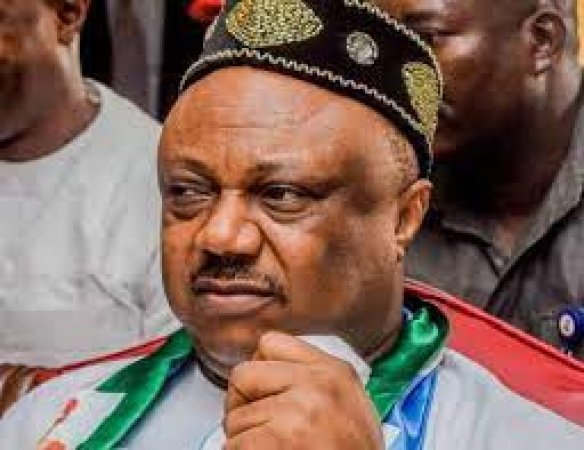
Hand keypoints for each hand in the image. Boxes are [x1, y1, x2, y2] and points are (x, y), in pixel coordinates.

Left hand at [223, 332, 383, 449]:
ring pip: (235, 418)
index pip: (269, 343)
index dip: (258, 373)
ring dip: (244, 440)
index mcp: (335, 371)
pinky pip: (234, 445)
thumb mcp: (349, 405)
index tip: (261, 394)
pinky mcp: (282, 438)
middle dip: (241, 406)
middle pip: (243, 374)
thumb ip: (312, 382)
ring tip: (276, 449)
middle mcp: (318, 383)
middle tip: (259, 430)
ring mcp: (300, 409)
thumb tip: (265, 377)